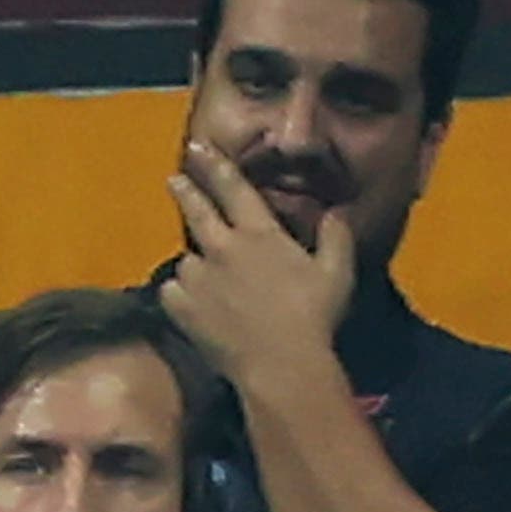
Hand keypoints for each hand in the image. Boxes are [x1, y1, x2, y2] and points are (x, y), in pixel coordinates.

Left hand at [159, 144, 359, 384]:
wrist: (281, 363)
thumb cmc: (314, 317)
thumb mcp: (337, 273)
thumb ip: (336, 237)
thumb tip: (336, 211)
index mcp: (260, 235)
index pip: (234, 189)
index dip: (215, 166)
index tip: (199, 148)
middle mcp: (222, 248)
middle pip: (197, 211)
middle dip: (185, 191)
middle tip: (175, 178)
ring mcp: (197, 277)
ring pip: (188, 259)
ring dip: (196, 263)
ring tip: (209, 280)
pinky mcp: (180, 305)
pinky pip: (173, 291)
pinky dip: (181, 293)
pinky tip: (194, 304)